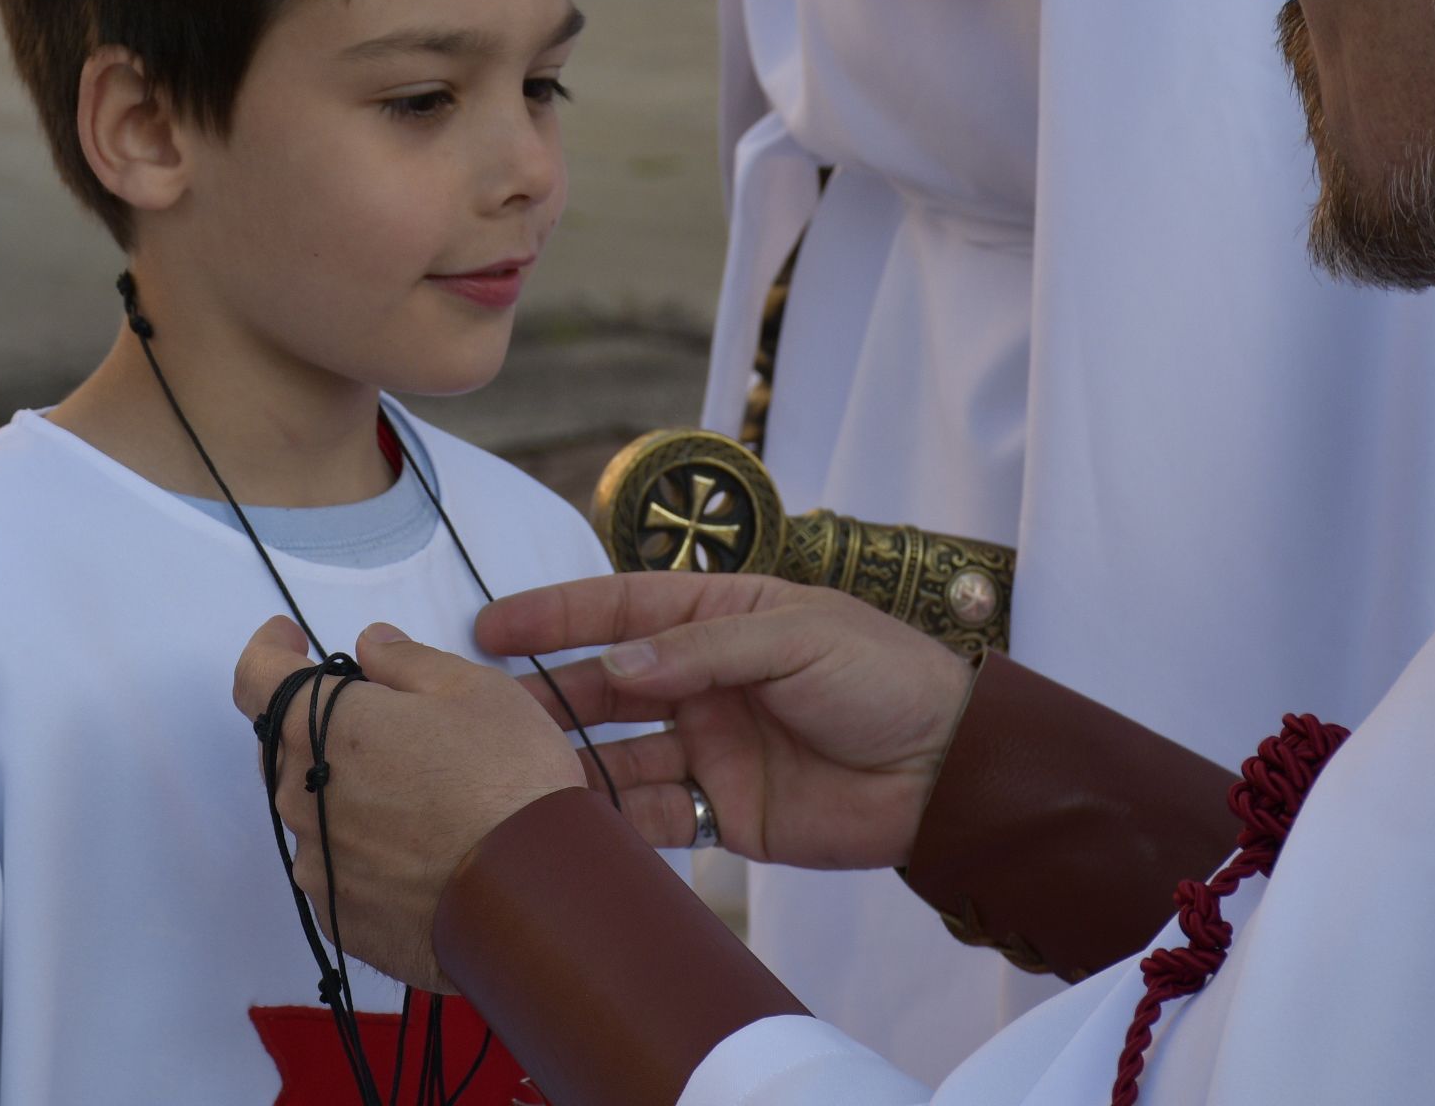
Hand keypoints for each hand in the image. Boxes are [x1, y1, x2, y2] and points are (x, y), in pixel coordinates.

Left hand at [231, 616, 583, 993]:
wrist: (536, 903)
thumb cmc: (507, 782)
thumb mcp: (474, 691)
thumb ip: (406, 662)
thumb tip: (369, 647)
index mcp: (320, 728)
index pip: (257, 675)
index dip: (270, 648)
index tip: (289, 638)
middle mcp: (299, 797)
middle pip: (284, 745)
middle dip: (318, 724)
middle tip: (382, 720)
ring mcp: (316, 865)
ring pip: (313, 811)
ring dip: (345, 792)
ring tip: (418, 798)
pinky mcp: (339, 919)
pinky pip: (335, 868)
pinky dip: (362, 850)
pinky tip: (417, 852)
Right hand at [476, 573, 972, 868]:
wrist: (947, 771)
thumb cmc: (882, 676)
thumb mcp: (796, 637)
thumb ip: (703, 650)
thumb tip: (617, 661)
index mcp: (718, 618)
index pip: (619, 610)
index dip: (554, 616)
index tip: (491, 626)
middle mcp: (702, 681)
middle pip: (606, 685)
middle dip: (547, 695)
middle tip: (486, 711)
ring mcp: (708, 747)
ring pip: (618, 752)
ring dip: (570, 760)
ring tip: (515, 772)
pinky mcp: (722, 812)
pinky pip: (654, 814)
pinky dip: (614, 821)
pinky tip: (573, 824)